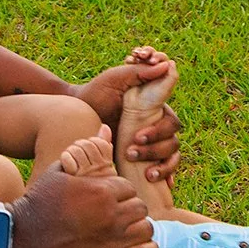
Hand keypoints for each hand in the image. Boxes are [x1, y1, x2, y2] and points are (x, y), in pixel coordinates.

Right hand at [0, 165, 156, 247]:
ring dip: (136, 229)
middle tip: (114, 217)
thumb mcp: (58, 171)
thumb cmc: (38, 203)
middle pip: (140, 208)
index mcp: (100, 191)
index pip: (129, 188)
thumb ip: (86, 151)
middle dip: (129, 210)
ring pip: (145, 229)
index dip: (119, 194)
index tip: (107, 201)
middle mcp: (110, 215)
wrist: (19, 241)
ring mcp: (112, 242)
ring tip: (122, 232)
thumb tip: (105, 127)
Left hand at [76, 63, 182, 179]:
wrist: (76, 115)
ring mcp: (151, 141)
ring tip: (136, 163)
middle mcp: (156, 124)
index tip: (140, 129)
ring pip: (170, 152)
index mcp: (155, 106)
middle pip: (172, 135)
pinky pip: (164, 167)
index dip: (161, 128)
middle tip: (133, 144)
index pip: (171, 117)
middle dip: (155, 142)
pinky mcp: (144, 157)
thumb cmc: (95, 93)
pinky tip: (160, 183)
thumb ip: (138, 72)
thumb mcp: (114, 79)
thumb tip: (167, 64)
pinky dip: (166, 175)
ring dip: (158, 160)